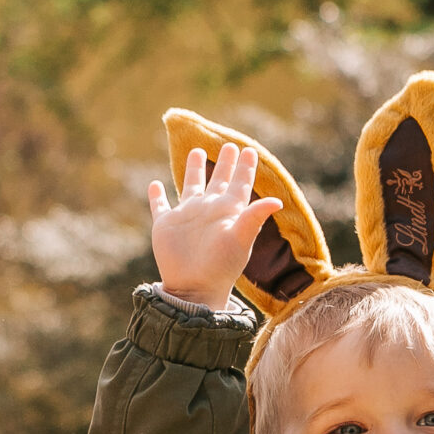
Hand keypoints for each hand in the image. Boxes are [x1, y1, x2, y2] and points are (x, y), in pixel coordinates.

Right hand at [150, 144, 277, 311]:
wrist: (195, 288)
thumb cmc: (221, 266)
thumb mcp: (240, 240)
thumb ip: (255, 218)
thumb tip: (277, 201)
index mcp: (228, 211)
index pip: (240, 183)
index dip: (245, 167)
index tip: (249, 150)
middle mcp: (209, 210)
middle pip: (218, 180)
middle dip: (224, 163)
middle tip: (229, 145)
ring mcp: (187, 217)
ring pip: (191, 185)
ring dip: (193, 169)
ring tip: (197, 151)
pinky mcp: (166, 225)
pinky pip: (160, 206)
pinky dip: (157, 195)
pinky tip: (155, 184)